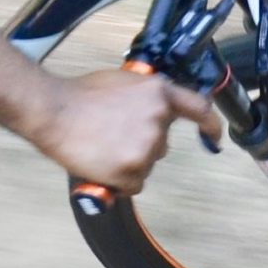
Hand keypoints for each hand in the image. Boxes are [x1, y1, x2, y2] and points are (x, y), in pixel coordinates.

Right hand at [23, 67, 221, 192]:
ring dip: (128, 161)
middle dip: (142, 143)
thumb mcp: (121, 83)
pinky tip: (100, 163)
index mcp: (158, 92)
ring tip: (101, 146)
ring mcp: (147, 146)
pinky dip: (119, 181)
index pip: (198, 109)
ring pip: (146, 164)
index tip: (215, 136)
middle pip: (161, 144)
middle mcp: (158, 119)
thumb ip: (144, 96)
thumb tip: (149, 109)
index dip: (210, 124)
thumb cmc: (79, 96)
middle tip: (112, 134)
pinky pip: (133, 184)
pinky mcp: (133, 171)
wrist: (53, 111)